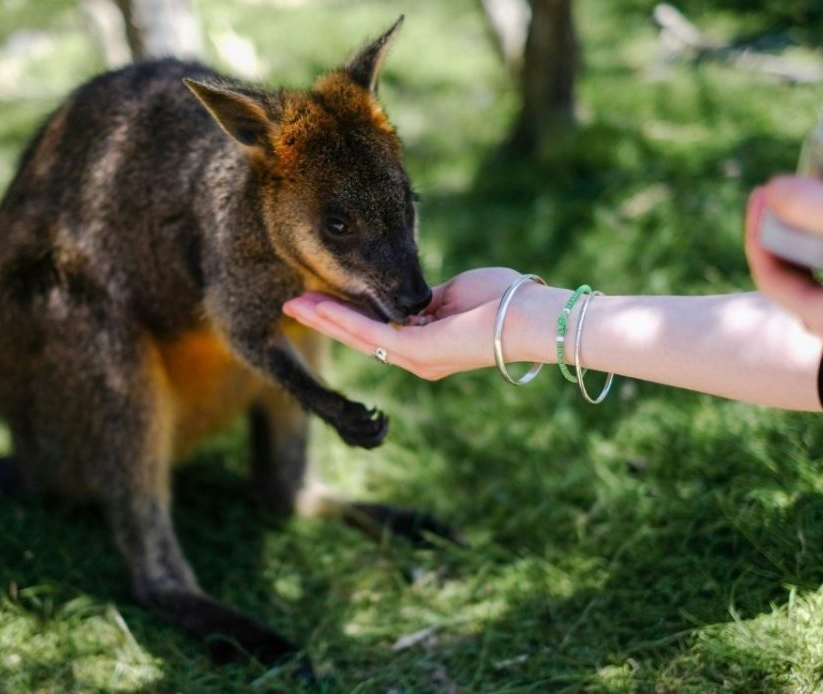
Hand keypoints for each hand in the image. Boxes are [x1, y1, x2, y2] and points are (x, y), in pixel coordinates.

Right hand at [283, 277, 560, 380]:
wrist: (532, 315)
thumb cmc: (505, 298)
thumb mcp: (456, 292)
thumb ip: (430, 297)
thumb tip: (418, 296)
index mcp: (426, 344)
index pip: (375, 328)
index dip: (344, 313)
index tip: (317, 297)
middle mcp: (417, 357)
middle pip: (359, 336)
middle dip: (324, 318)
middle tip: (290, 306)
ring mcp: (416, 358)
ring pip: (359, 337)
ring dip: (324, 319)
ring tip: (294, 306)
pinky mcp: (419, 352)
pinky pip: (372, 334)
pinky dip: (344, 319)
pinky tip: (321, 306)